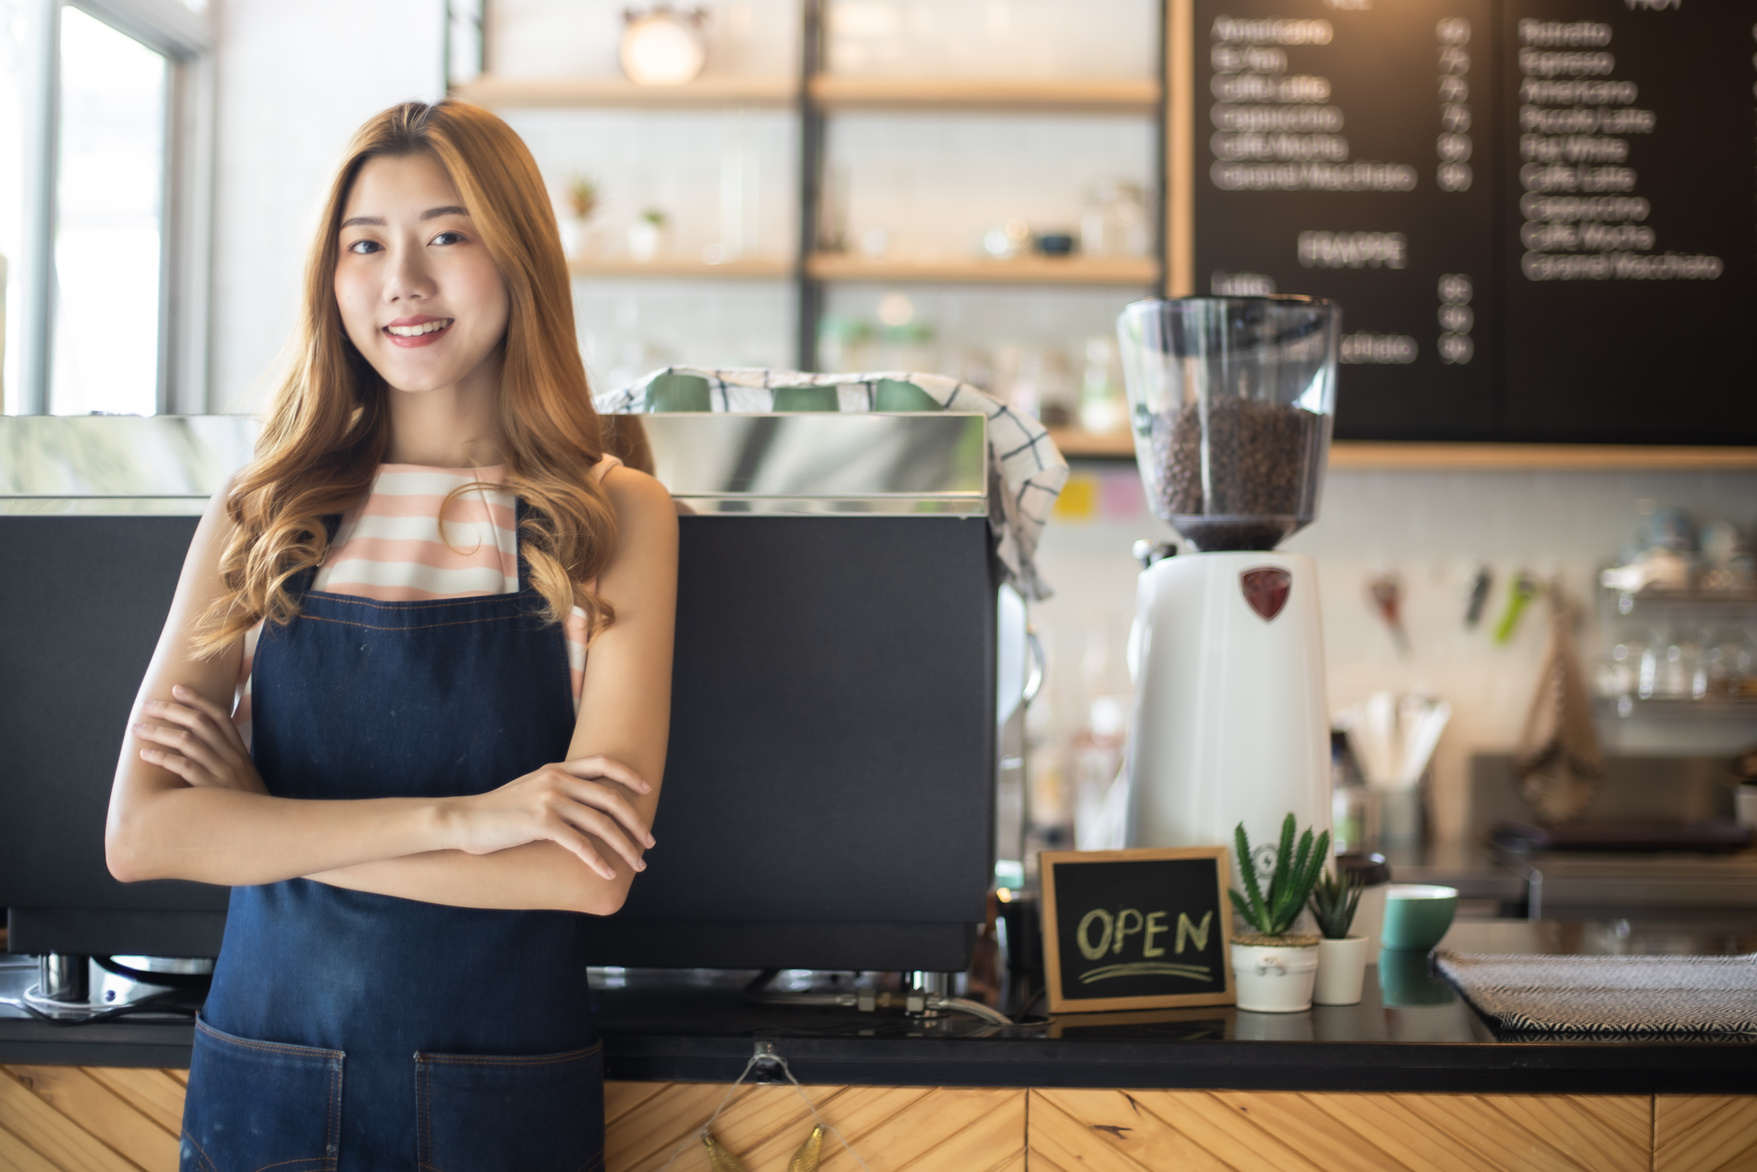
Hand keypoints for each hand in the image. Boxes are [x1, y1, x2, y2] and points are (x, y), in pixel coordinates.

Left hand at [134, 685, 266, 793]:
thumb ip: (229, 760)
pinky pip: (184, 767)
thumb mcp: (244, 776)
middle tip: (147, 706)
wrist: (264, 829)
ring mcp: (222, 771)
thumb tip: (202, 749)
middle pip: (199, 722)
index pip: (219, 716)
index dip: (197, 699)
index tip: (176, 689)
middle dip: (170, 710)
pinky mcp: (211, 788)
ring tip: (138, 728)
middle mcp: (231, 756)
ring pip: (187, 741)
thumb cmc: (248, 804)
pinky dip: (162, 758)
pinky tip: (145, 754)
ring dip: (158, 732)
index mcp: (239, 751)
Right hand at [445, 756, 654, 880]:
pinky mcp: (540, 823)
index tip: (647, 789)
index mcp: (557, 769)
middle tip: (649, 842)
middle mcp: (556, 780)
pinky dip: (597, 860)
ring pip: (600, 823)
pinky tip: (607, 873)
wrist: (464, 820)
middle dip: (635, 822)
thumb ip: (557, 791)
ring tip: (637, 863)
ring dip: (624, 846)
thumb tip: (585, 807)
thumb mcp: (531, 790)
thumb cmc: (498, 812)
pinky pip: (579, 843)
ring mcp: (549, 800)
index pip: (603, 763)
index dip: (629, 775)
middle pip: (611, 798)